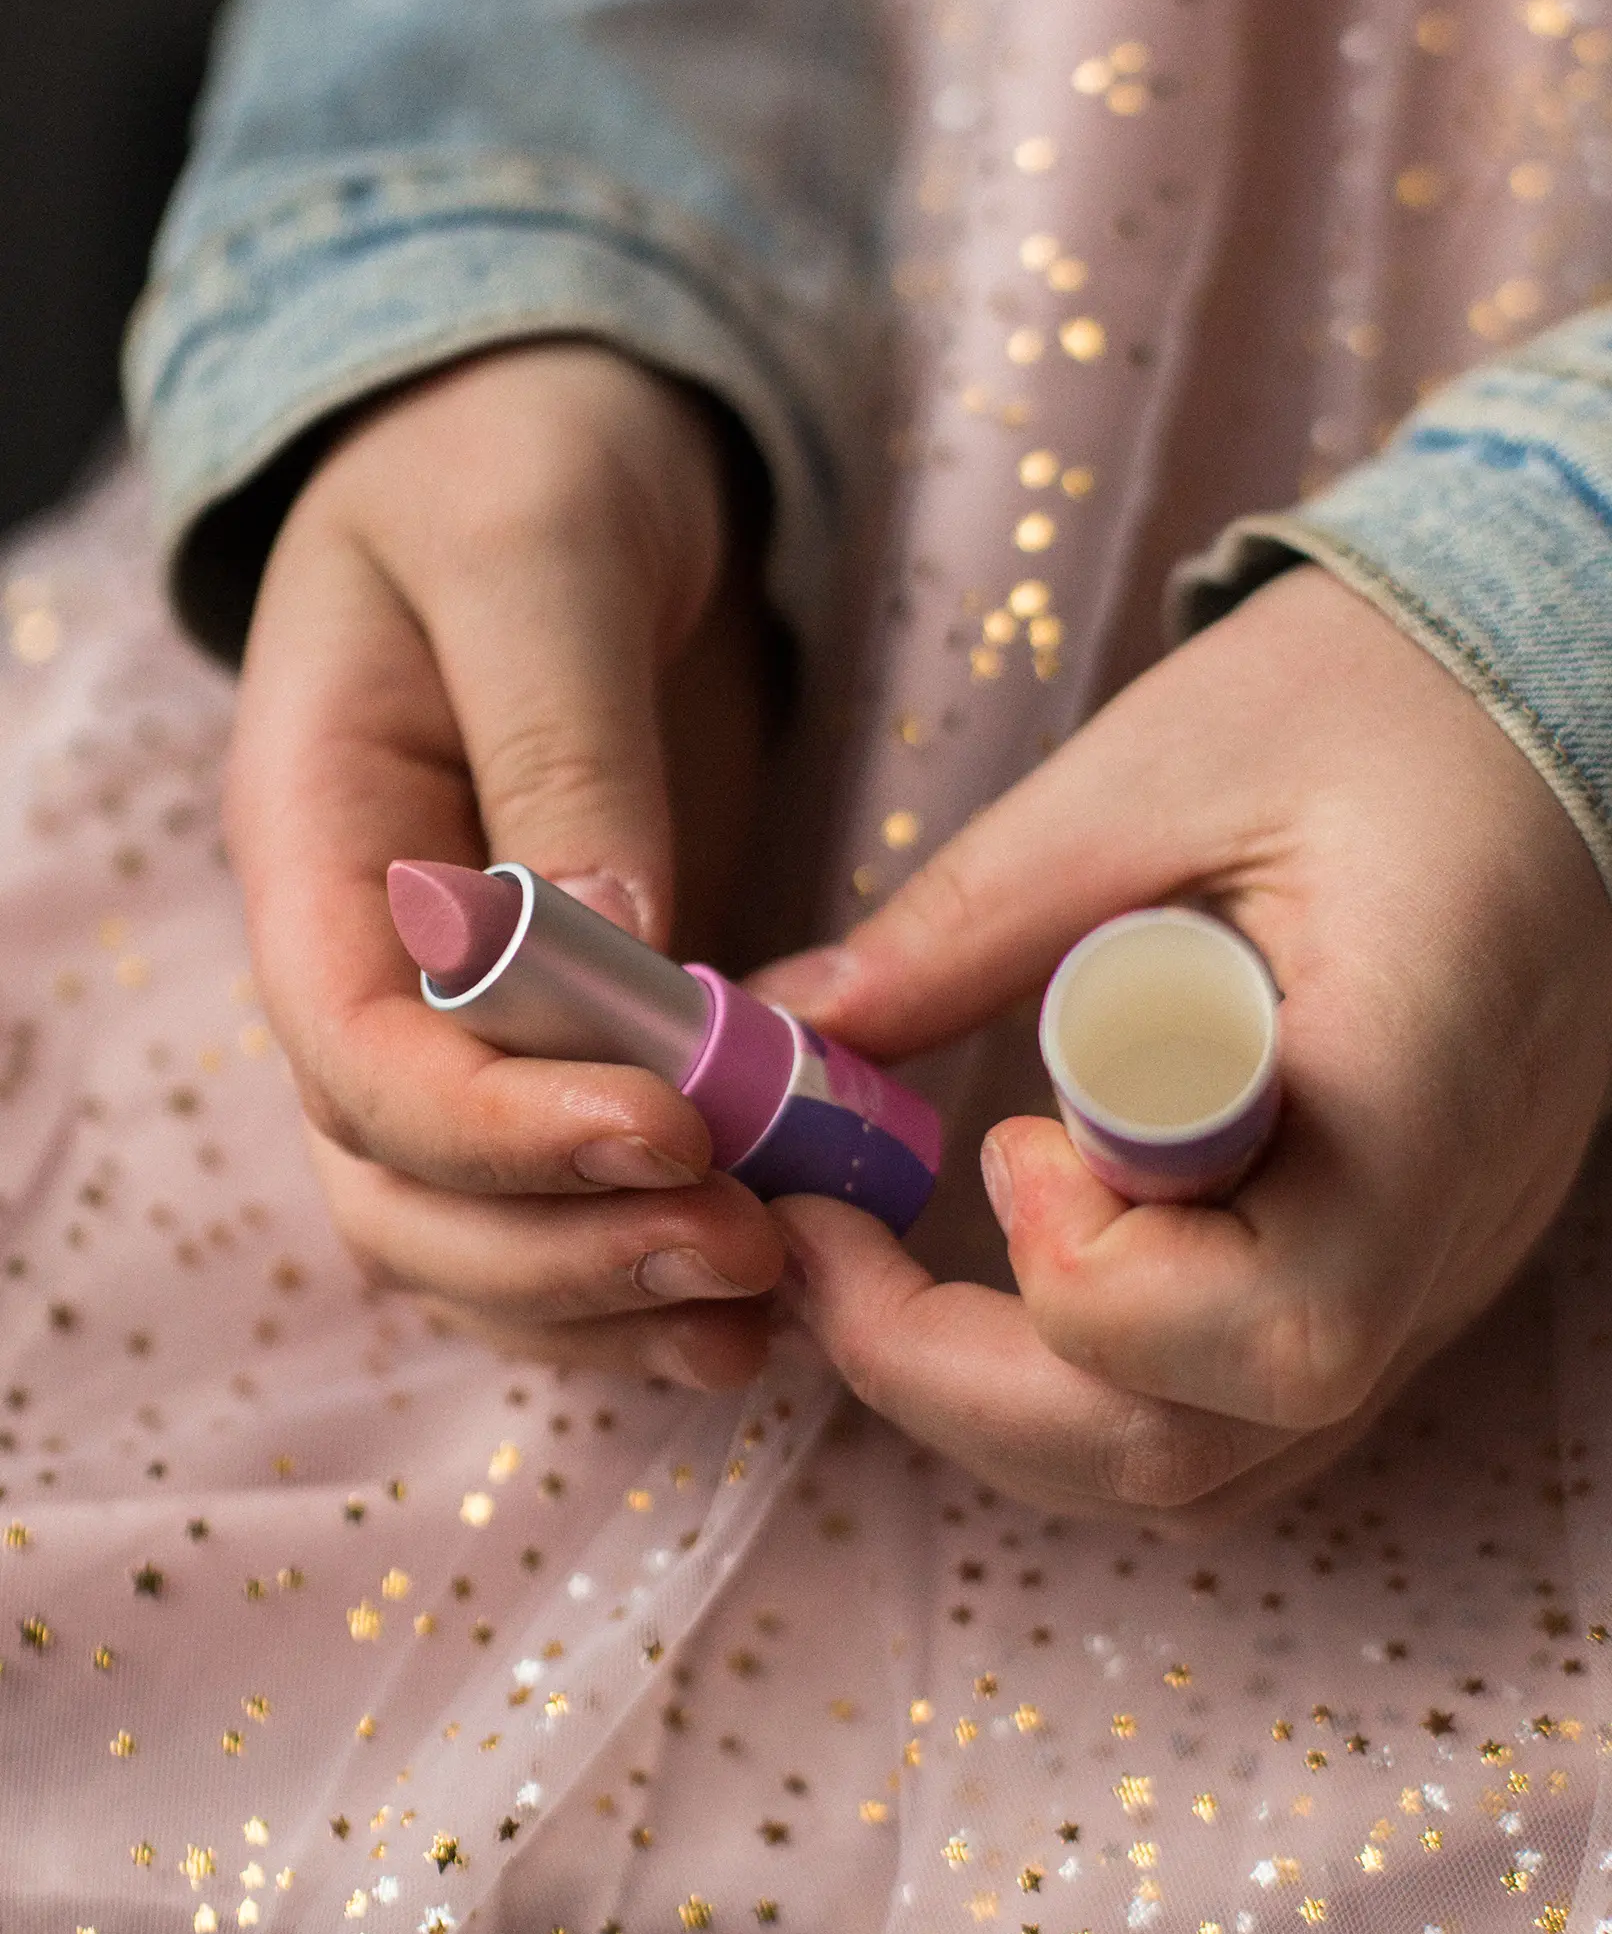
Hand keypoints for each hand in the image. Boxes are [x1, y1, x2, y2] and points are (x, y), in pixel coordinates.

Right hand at [226, 344, 785, 1388]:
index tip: (667, 1133)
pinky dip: (654, 1258)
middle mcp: (376, 960)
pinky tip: (763, 1290)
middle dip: (563, 1247)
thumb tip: (622, 957)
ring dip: (610, 1291)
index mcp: (321, 849)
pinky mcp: (583, 1022)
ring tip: (762, 1301)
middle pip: (405, 1190)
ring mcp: (476, 1008)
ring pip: (484, 1226)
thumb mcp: (537, 557)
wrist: (566, 445)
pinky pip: (583, 1186)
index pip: (359, 1059)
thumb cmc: (524, 457)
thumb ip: (560, 752)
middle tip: (741, 1247)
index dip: (496, 1135)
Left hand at [756, 566, 1611, 1517]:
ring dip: (1003, 1404)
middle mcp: (1442, 1229)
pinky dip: (1079, 1381)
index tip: (983, 1135)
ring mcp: (1424, 1273)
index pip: (1270, 1328)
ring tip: (879, 1272)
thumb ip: (973, 916)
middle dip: (960, 1383)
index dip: (1086, 1274)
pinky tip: (1008, 1262)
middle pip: (1199, 1447)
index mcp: (1416, 1090)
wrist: (1535, 717)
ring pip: (1205, 1464)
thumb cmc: (1366, 706)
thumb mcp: (1154, 773)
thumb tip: (794, 1026)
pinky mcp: (1390, 1270)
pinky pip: (1228, 1411)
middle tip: (822, 1254)